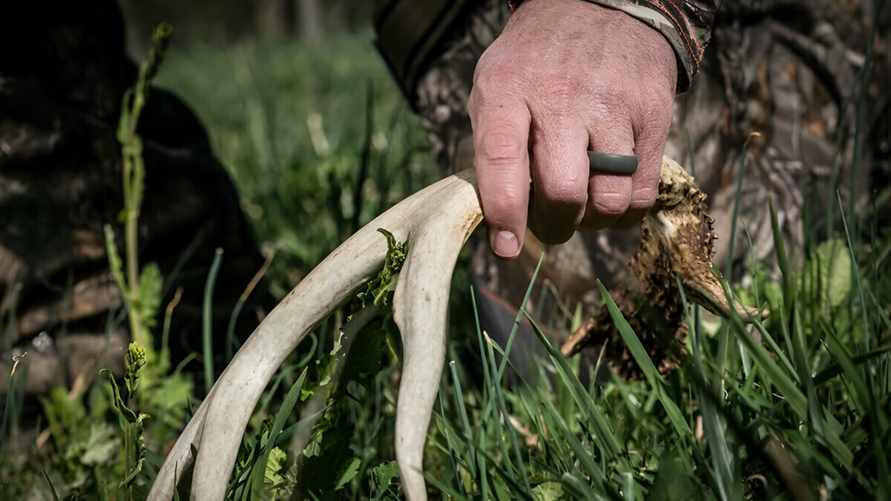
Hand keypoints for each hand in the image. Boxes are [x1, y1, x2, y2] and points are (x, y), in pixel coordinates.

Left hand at [469, 0, 676, 257]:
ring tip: (582, 209)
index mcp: (508, 88)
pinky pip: (641, 193)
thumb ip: (491, 147)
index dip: (504, 215)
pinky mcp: (652, 116)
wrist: (601, 6)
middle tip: (550, 224)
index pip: (501, 162)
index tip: (507, 247)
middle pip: (562, 192)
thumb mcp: (495, 85)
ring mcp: (612, 106)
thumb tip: (499, 222)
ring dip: (591, 222)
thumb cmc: (535, 62)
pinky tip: (610, 199)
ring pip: (607, 200)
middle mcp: (561, 97)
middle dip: (553, 225)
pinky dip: (624, 212)